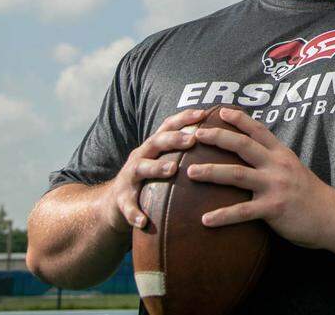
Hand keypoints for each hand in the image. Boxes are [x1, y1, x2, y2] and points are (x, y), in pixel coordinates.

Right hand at [102, 107, 208, 234]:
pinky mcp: (121, 200)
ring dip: (156, 168)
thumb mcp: (163, 160)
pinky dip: (135, 213)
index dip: (185, 118)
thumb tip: (221, 140)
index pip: (168, 126)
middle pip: (155, 142)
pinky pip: (127, 207)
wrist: (114, 203)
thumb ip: (183, 151)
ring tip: (172, 169)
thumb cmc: (149, 179)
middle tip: (192, 139)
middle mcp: (140, 157)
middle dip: (173, 139)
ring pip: (141, 168)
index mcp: (153, 146)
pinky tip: (144, 221)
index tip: (204, 113)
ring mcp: (129, 178)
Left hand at [185, 107, 334, 247]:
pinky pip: (243, 212)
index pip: (258, 130)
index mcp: (282, 154)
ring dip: (211, 172)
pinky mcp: (273, 208)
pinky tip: (205, 220)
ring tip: (190, 172)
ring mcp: (275, 186)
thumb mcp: (295, 169)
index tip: (221, 111)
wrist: (333, 216)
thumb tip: (254, 156)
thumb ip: (274, 161)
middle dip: (217, 138)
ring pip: (237, 175)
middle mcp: (277, 166)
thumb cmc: (311, 195)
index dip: (239, 119)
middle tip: (195, 135)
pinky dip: (222, 215)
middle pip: (243, 146)